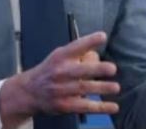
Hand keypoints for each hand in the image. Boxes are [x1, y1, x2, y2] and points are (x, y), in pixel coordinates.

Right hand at [0, 32, 119, 127]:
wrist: (29, 92)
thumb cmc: (51, 70)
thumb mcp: (60, 57)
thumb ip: (78, 55)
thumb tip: (98, 58)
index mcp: (61, 56)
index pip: (76, 46)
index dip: (89, 41)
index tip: (103, 36)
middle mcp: (61, 72)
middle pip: (81, 70)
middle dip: (97, 69)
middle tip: (112, 68)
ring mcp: (62, 90)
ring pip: (85, 88)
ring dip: (102, 88)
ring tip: (116, 87)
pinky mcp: (65, 105)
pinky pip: (85, 106)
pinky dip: (101, 107)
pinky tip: (114, 107)